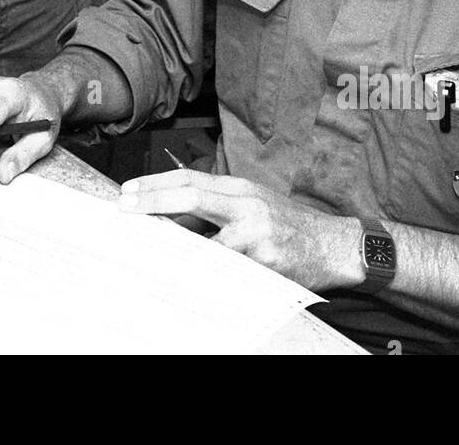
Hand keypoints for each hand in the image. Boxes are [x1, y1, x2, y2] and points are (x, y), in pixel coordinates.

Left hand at [118, 170, 362, 291]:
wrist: (333, 246)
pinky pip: (223, 271)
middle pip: (191, 196)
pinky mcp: (264, 264)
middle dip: (153, 201)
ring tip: (145, 250)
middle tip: (124, 208)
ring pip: (202, 239)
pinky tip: (183, 279)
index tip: (128, 190)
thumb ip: (214, 209)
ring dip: (171, 245)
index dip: (156, 184)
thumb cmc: (287, 225)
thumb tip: (168, 219)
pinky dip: (201, 274)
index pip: (190, 179)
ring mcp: (256, 235)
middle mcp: (247, 206)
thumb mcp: (250, 206)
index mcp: (240, 189)